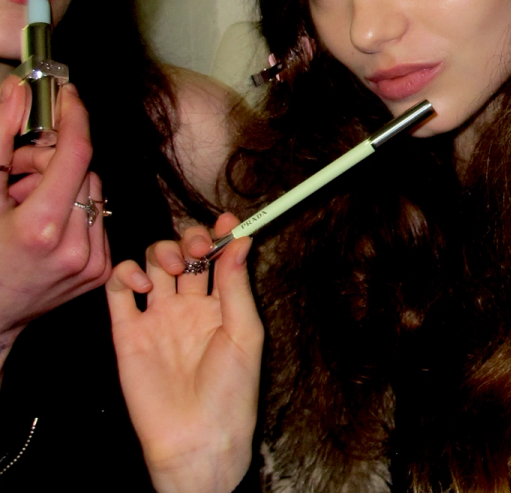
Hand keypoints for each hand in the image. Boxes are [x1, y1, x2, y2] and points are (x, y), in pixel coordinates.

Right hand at [0, 77, 109, 364]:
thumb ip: (2, 139)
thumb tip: (20, 90)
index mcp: (42, 229)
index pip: (76, 154)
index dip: (74, 117)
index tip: (67, 95)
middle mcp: (76, 248)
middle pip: (84, 171)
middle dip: (52, 161)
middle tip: (18, 171)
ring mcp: (93, 263)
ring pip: (94, 193)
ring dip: (64, 186)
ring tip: (25, 203)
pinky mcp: (102, 272)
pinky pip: (99, 219)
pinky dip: (75, 213)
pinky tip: (44, 226)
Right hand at [106, 213, 262, 492]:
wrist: (197, 437)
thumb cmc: (231, 391)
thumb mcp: (245, 333)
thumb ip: (237, 285)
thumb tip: (242, 240)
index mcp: (222, 304)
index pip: (219, 256)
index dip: (222, 234)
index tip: (228, 222)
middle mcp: (190, 305)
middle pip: (185, 252)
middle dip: (191, 238)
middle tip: (199, 246)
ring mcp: (158, 316)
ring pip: (154, 262)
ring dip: (162, 251)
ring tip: (174, 267)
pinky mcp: (127, 331)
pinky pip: (118, 290)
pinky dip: (126, 274)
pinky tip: (142, 285)